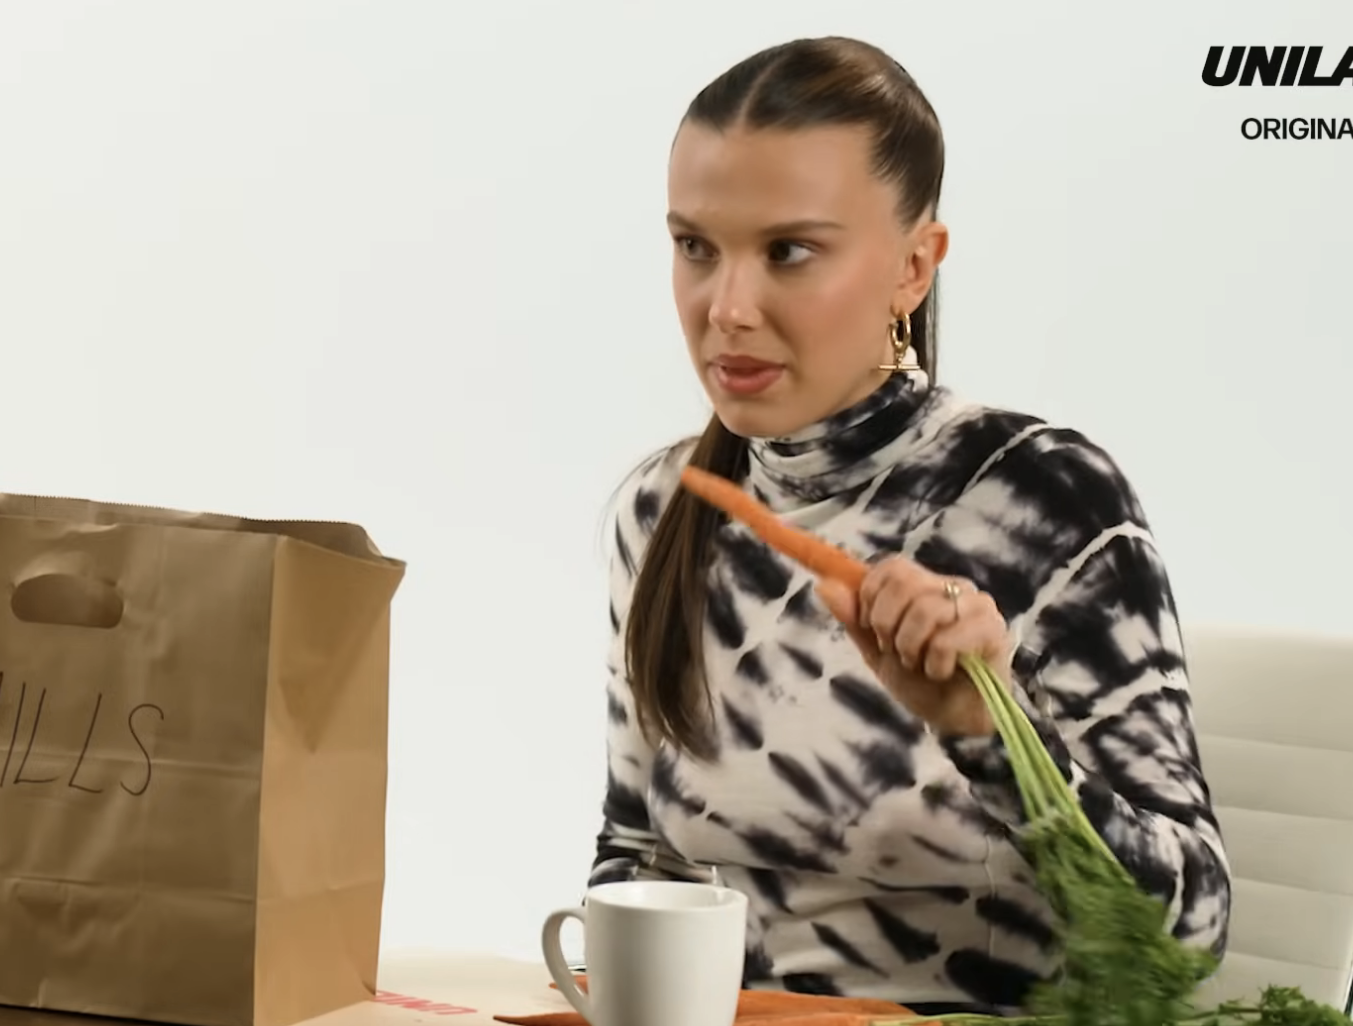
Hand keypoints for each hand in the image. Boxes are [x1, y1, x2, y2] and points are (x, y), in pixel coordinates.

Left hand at [816, 557, 1012, 735]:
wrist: (955, 720)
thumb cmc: (921, 681)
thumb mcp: (878, 651)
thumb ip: (855, 619)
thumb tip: (824, 585)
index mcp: (928, 585)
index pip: (892, 567)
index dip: (871, 597)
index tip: (872, 629)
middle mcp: (955, 587)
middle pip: (904, 583)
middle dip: (886, 624)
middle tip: (895, 651)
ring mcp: (977, 606)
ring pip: (925, 610)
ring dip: (909, 648)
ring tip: (918, 664)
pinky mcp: (993, 630)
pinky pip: (947, 640)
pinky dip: (934, 665)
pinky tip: (941, 673)